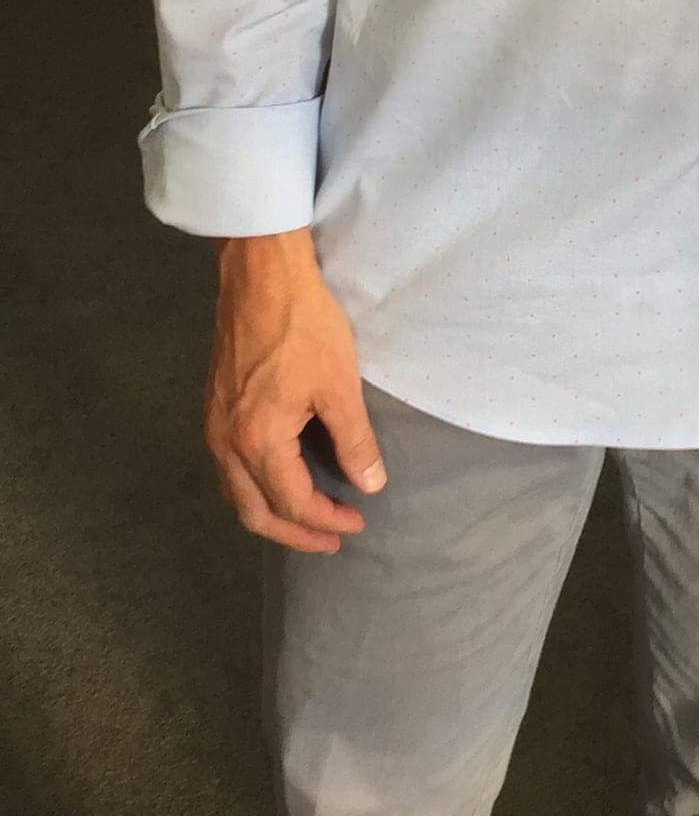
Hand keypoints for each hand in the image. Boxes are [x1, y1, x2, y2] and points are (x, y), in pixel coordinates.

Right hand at [206, 228, 385, 554]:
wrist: (260, 276)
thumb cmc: (303, 326)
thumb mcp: (339, 385)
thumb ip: (354, 440)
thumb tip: (369, 484)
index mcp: (257, 442)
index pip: (292, 503)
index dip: (326, 520)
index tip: (356, 523)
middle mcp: (225, 443)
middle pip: (255, 512)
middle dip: (294, 532)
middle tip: (331, 539)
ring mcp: (213, 426)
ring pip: (236, 493)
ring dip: (271, 512)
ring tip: (307, 517)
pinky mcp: (212, 408)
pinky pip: (228, 468)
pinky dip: (254, 487)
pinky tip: (278, 479)